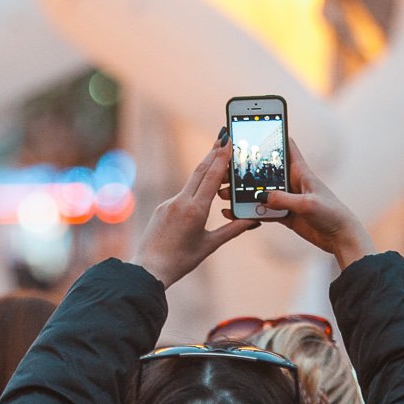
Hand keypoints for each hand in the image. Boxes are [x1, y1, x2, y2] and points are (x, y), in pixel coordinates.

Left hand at [132, 133, 257, 287]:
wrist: (149, 269)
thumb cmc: (181, 260)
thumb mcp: (210, 245)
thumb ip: (232, 230)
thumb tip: (253, 220)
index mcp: (195, 210)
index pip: (211, 177)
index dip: (221, 157)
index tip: (228, 139)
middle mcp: (181, 202)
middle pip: (200, 171)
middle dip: (213, 152)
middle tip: (224, 134)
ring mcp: (169, 203)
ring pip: (191, 181)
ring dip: (205, 167)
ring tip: (217, 154)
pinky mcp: (163, 208)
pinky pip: (183, 192)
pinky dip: (195, 185)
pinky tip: (202, 186)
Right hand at [222, 139, 373, 267]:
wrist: (341, 238)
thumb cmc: (332, 214)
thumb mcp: (307, 204)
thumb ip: (284, 200)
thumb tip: (260, 197)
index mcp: (301, 172)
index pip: (287, 146)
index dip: (273, 134)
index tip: (255, 125)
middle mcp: (293, 182)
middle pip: (265, 170)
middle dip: (246, 168)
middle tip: (225, 166)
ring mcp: (288, 199)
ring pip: (260, 191)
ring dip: (242, 191)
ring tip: (223, 191)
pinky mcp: (285, 214)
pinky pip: (262, 210)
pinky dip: (248, 211)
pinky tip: (233, 212)